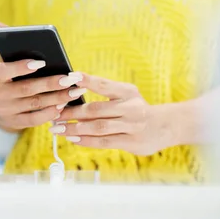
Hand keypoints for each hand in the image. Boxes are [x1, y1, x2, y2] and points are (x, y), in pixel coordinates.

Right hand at [0, 63, 87, 132]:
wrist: (0, 107)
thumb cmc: (11, 81)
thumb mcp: (10, 72)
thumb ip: (22, 66)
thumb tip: (50, 62)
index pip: (5, 71)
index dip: (22, 67)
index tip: (42, 63)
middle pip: (27, 88)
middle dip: (51, 83)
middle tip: (70, 79)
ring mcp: (5, 110)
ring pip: (35, 104)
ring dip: (57, 98)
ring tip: (74, 92)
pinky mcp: (14, 122)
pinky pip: (34, 120)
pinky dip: (50, 113)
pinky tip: (63, 107)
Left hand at [52, 73, 176, 155]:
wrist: (165, 126)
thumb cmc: (136, 108)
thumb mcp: (126, 94)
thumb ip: (105, 91)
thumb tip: (73, 85)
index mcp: (128, 92)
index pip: (104, 85)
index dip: (88, 80)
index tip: (71, 76)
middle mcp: (131, 108)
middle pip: (96, 110)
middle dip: (72, 112)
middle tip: (55, 113)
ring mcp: (132, 126)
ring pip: (98, 127)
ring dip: (75, 128)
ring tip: (58, 129)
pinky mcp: (131, 142)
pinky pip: (104, 142)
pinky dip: (87, 141)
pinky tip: (73, 139)